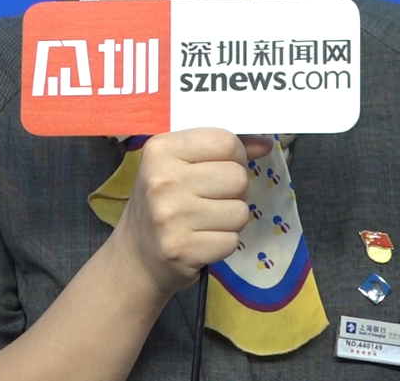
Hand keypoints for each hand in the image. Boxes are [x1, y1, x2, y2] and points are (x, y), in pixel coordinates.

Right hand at [110, 128, 272, 295]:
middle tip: (211, 198)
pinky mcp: (182, 249)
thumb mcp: (180, 164)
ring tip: (206, 220)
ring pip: (241, 211)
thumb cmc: (163, 202)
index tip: (222, 166)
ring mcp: (171, 217)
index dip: (235, 155)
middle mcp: (162, 180)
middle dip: (234, 190)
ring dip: (231, 218)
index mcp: (160, 149)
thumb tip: (264, 143)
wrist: (135, 257)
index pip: (226, 141)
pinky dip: (223, 242)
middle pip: (238, 177)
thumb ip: (222, 149)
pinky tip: (202, 239)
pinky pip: (232, 240)